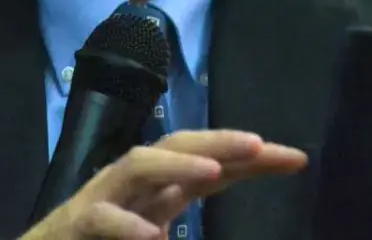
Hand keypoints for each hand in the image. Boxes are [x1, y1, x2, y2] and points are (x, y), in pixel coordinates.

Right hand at [21, 130, 306, 238]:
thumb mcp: (156, 234)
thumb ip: (181, 224)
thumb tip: (220, 203)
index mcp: (159, 193)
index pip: (210, 165)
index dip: (251, 159)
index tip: (297, 159)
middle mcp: (133, 187)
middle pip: (176, 146)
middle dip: (217, 141)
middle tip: (260, 144)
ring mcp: (101, 200)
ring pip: (137, 165)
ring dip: (175, 164)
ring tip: (213, 171)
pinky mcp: (75, 225)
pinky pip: (101, 219)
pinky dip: (126, 226)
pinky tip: (154, 238)